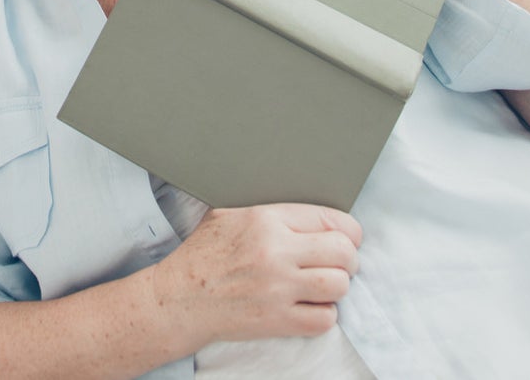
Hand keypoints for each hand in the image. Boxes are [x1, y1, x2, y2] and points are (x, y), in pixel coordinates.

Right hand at [151, 204, 360, 347]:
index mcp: (266, 219)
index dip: (348, 230)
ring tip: (325, 284)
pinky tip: (311, 306)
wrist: (181, 297)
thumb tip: (305, 209)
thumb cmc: (204, 253)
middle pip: (343, 252)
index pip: (331, 219)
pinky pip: (324, 319)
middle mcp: (276, 252)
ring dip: (338, 286)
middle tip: (340, 262)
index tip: (348, 237)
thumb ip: (269, 209)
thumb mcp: (229, 213)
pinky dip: (325, 314)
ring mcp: (278, 289)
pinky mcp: (277, 321)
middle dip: (349, 258)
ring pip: (339, 285)